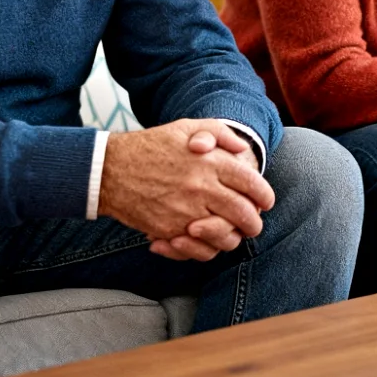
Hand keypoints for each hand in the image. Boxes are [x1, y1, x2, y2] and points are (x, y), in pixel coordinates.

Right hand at [99, 119, 274, 261]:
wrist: (110, 169)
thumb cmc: (152, 146)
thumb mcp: (186, 127)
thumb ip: (219, 134)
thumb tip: (241, 150)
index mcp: (212, 163)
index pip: (252, 185)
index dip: (265, 196)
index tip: (265, 202)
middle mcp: (202, 189)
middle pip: (244, 215)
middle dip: (254, 223)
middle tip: (253, 224)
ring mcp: (186, 212)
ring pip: (225, 237)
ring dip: (232, 238)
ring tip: (230, 233)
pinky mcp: (169, 230)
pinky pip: (198, 249)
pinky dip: (204, 248)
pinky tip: (203, 239)